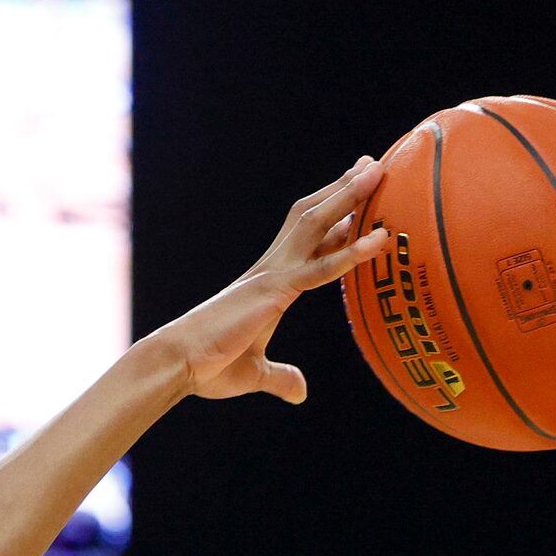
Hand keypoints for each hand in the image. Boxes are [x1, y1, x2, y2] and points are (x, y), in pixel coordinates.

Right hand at [152, 156, 390, 403]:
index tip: (358, 196)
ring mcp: (273, 275)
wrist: (176, 364)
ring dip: (349, 196)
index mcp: (268, 283)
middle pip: (313, 217)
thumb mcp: (253, 373)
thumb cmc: (206, 368)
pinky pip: (320, 269)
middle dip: (344, 189)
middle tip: (372, 163)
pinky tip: (379, 240)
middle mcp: (272, 269)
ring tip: (379, 170)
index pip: (308, 241)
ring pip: (316, 224)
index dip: (336, 218)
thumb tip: (299, 392)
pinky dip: (351, 253)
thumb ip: (279, 377)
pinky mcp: (274, 291)